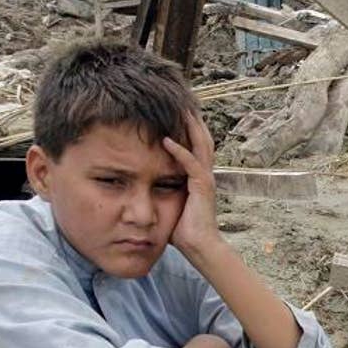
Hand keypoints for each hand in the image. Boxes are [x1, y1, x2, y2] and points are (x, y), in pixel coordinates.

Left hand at [161, 111, 220, 259]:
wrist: (200, 247)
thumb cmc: (184, 230)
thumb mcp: (169, 203)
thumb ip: (161, 189)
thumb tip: (141, 184)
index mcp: (198, 175)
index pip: (195, 144)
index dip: (188, 126)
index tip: (176, 110)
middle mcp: (205, 173)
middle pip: (202, 137)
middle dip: (192, 119)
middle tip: (181, 99)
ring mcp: (205, 179)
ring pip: (200, 144)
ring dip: (189, 126)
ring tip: (179, 109)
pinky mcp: (202, 187)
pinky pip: (191, 164)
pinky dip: (179, 150)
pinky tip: (166, 140)